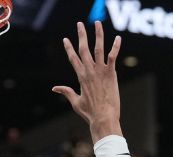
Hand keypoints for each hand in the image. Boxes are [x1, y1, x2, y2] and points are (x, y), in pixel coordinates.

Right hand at [53, 21, 122, 139]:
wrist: (103, 118)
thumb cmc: (90, 113)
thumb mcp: (75, 102)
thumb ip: (66, 92)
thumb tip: (54, 88)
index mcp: (80, 77)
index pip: (73, 58)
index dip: (69, 48)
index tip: (65, 39)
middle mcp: (89, 71)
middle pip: (83, 49)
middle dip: (81, 35)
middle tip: (79, 23)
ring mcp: (100, 71)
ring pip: (98, 48)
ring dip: (98, 34)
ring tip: (97, 23)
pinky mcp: (111, 74)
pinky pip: (113, 56)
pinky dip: (115, 47)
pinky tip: (118, 38)